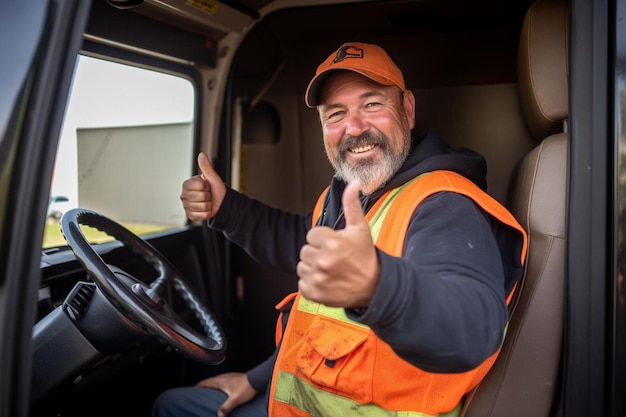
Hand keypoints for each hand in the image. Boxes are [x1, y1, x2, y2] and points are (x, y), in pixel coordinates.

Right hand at [180, 152, 226, 220]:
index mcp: (187, 184)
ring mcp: (186, 206)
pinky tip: (205, 209)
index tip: (207, 186)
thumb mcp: (212, 177)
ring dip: (209, 205)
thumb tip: (202, 154)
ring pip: (202, 207)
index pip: (201, 186)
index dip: (207, 186)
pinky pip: (201, 216)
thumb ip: (206, 167)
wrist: (219, 202)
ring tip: (207, 201)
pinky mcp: (190, 215)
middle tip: (208, 195)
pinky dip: (207, 213)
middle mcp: (184, 195)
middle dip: (209, 196)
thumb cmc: (215, 189)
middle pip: (202, 197)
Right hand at [195, 372, 256, 416]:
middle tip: (198, 395)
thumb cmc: (246, 387)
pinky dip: (218, 387)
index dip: (197, 386)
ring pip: (215, 382)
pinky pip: (221, 382)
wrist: (257, 379)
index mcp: (220, 381)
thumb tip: (219, 415)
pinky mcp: (233, 378)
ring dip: (211, 387)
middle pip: (208, 382)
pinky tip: (221, 393)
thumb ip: (226, 407)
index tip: (192, 391)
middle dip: (202, 388)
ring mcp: (228, 377)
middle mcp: (223, 377)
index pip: (204, 382)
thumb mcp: (235, 399)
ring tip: (208, 395)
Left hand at [297, 181, 379, 307]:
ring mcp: (318, 279)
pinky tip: (326, 281)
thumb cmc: (366, 256)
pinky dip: (311, 284)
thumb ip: (352, 204)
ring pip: (302, 267)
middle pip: (305, 251)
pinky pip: (302, 283)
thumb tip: (353, 182)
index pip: (312, 235)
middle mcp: (323, 261)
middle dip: (317, 253)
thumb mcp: (360, 228)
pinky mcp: (315, 293)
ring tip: (330, 270)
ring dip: (313, 268)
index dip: (323, 239)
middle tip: (333, 258)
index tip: (335, 245)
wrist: (376, 286)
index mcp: (332, 242)